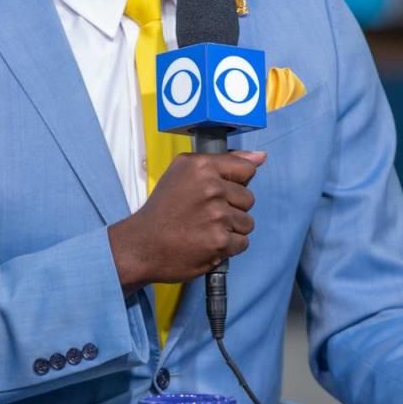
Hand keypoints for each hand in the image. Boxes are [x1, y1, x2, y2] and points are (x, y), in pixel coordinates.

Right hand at [108, 150, 265, 290]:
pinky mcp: (219, 242)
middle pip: (249, 198)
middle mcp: (211, 188)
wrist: (142, 245)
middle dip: (232, 208)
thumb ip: (224, 161)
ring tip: (206, 229)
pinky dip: (227, 247)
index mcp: (202, 166)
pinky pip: (242, 242)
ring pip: (247, 222)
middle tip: (206, 214)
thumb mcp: (183, 171)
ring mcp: (216, 216)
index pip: (246, 169)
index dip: (235, 183)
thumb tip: (260, 157)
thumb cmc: (163, 209)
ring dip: (231, 229)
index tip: (219, 192)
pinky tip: (207, 243)